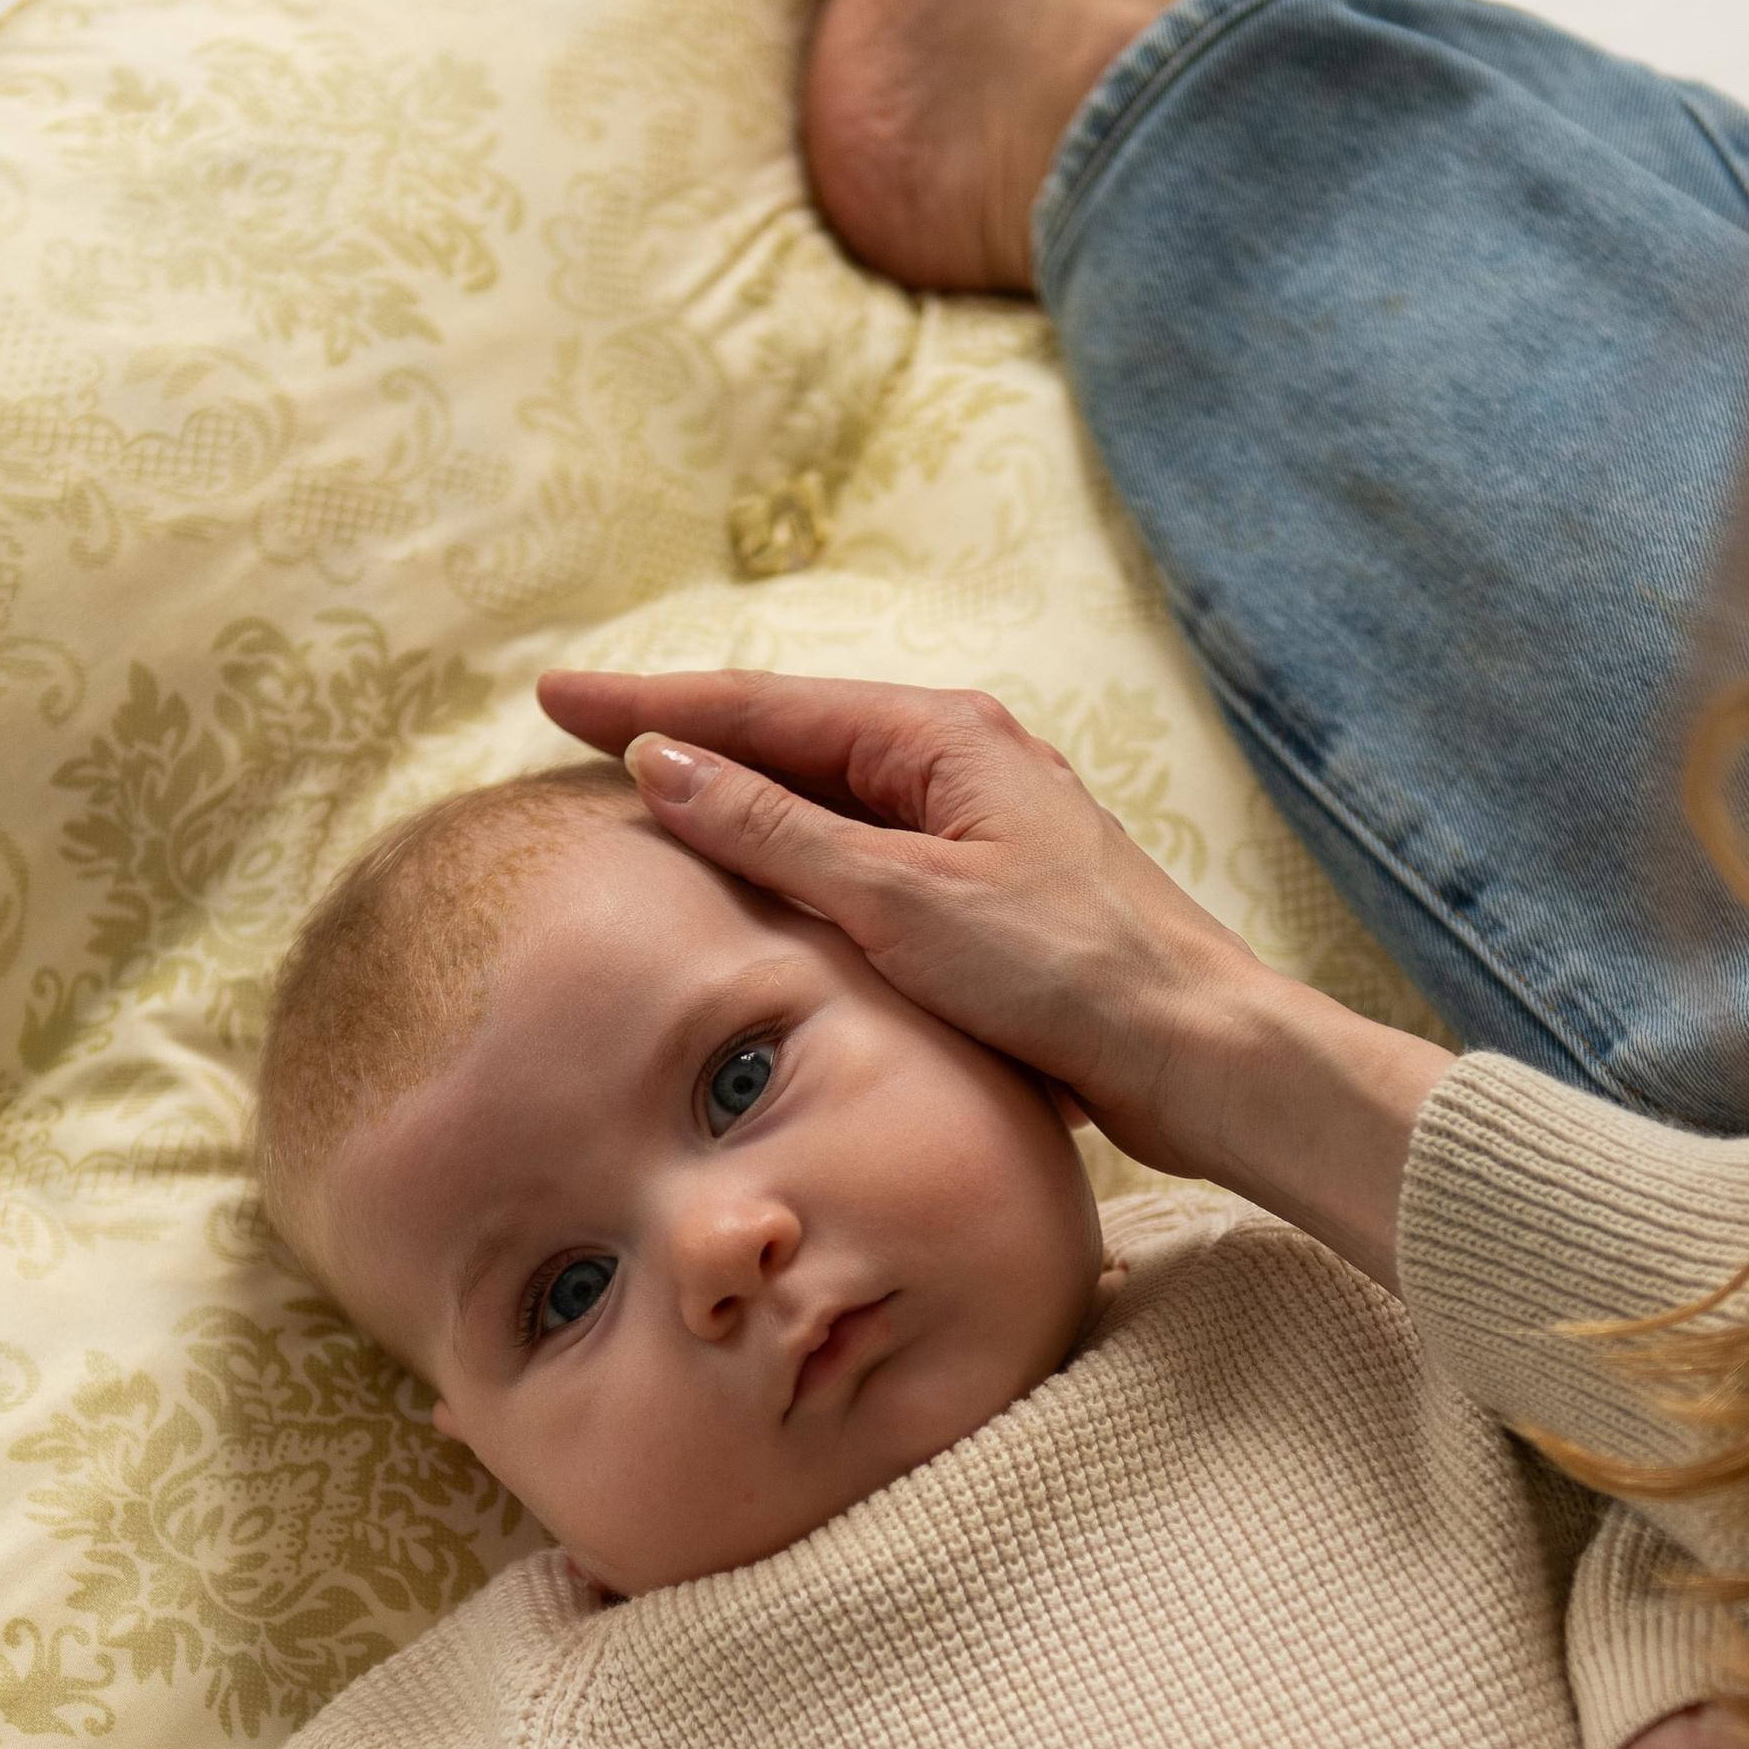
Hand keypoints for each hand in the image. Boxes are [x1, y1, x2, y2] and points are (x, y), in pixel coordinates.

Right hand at [537, 669, 1452, 1287]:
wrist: (1197, 1055)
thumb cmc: (1067, 974)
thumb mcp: (901, 900)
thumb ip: (774, 831)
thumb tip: (662, 764)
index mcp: (939, 736)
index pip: (757, 706)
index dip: (646, 703)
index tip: (551, 693)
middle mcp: (957, 761)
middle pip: (786, 736)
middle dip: (679, 731)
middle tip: (570, 731)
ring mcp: (973, 824)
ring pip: (820, 793)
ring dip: (729, 790)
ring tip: (633, 790)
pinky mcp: (984, 891)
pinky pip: (856, 850)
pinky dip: (785, 849)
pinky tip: (747, 875)